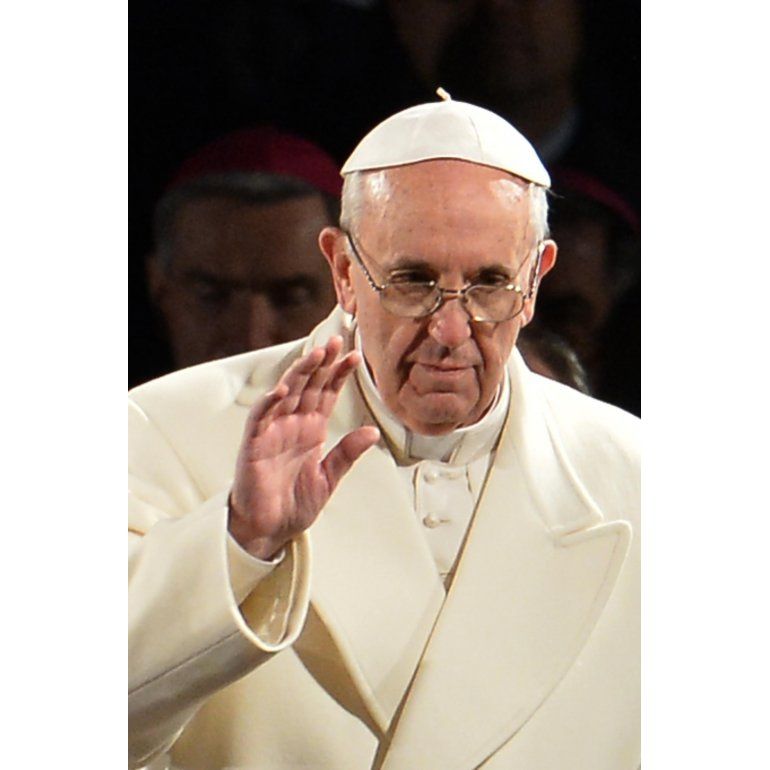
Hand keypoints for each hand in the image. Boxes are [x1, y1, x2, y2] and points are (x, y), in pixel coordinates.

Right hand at [228, 336, 379, 559]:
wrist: (268, 530)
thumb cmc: (294, 505)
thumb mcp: (328, 478)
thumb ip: (347, 453)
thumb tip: (373, 431)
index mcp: (311, 430)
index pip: (327, 394)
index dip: (339, 374)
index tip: (354, 356)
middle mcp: (292, 425)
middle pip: (308, 386)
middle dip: (322, 363)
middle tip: (336, 341)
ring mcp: (272, 432)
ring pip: (286, 394)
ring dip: (299, 373)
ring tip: (315, 355)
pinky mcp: (253, 445)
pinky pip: (260, 418)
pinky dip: (269, 402)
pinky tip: (283, 388)